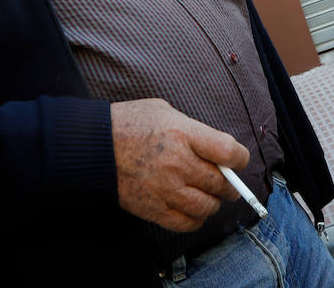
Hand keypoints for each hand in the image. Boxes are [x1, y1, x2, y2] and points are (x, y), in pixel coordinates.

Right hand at [109, 98, 250, 231]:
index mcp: (182, 134)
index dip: (240, 158)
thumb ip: (193, 130)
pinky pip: (186, 223)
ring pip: (206, 206)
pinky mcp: (153, 209)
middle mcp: (177, 164)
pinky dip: (195, 219)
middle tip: (228, 184)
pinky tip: (193, 209)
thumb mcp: (164, 111)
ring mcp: (165, 189)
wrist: (92, 147)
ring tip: (210, 196)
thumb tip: (216, 149)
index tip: (239, 160)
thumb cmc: (128, 123)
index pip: (228, 152)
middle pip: (220, 183)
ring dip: (213, 203)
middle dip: (230, 184)